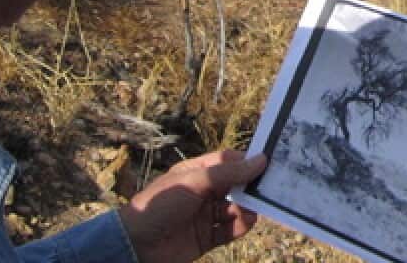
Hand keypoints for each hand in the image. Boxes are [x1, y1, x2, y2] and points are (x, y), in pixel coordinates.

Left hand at [118, 150, 266, 262]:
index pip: (227, 162)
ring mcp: (205, 215)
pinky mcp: (206, 237)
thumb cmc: (161, 204)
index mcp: (196, 173)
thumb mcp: (194, 182)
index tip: (268, 163)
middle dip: (251, 187)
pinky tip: (246, 222)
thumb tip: (261, 160)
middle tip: (271, 188)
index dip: (246, 162)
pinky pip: (230, 230)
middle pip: (235, 185)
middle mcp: (202, 192)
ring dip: (247, 208)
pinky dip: (241, 226)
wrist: (136, 245)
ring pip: (235, 208)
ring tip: (254, 209)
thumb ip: (228, 173)